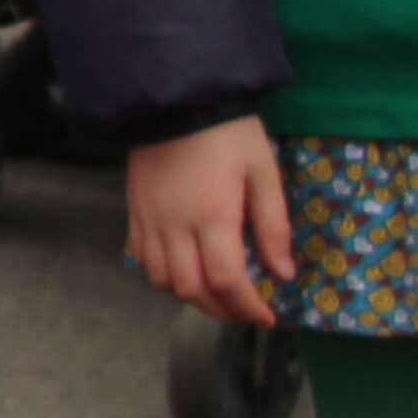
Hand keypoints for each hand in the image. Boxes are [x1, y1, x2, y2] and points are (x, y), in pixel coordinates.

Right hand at [125, 114, 293, 326]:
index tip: (267, 316)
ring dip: (191, 296)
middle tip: (245, 311)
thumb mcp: (264, 173)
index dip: (248, 307)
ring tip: (215, 295)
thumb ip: (273, 226)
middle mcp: (176, 227)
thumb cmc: (228, 134)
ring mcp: (150, 221)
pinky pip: (144, 259)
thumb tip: (282, 273)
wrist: (177, 101)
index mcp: (213, 217)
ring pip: (163, 281)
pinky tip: (184, 270)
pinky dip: (164, 276)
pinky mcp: (135, 212)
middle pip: (192, 290)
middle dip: (222, 310)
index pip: (228, 281)